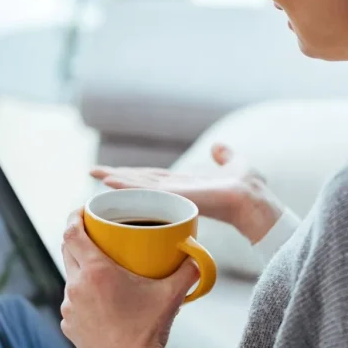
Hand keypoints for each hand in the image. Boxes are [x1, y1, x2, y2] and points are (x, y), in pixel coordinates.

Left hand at [61, 210, 194, 347]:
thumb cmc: (150, 331)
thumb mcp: (171, 296)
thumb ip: (188, 271)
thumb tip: (199, 255)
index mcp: (96, 272)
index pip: (71, 233)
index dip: (73, 216)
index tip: (81, 209)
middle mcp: (76, 286)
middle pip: (67, 250)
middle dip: (77, 237)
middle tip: (93, 232)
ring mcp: (69, 307)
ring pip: (70, 277)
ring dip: (81, 268)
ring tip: (100, 268)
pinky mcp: (69, 325)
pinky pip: (72, 301)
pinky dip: (82, 295)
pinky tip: (99, 300)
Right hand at [91, 143, 282, 243]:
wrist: (255, 200)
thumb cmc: (250, 189)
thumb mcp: (235, 164)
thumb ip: (225, 156)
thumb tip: (218, 147)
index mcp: (185, 184)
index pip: (154, 177)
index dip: (134, 174)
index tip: (115, 171)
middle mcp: (176, 190)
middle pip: (140, 182)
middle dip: (116, 177)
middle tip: (92, 171)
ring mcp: (174, 194)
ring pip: (138, 186)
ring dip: (116, 180)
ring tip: (95, 174)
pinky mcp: (174, 195)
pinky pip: (145, 190)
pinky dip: (126, 186)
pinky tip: (110, 181)